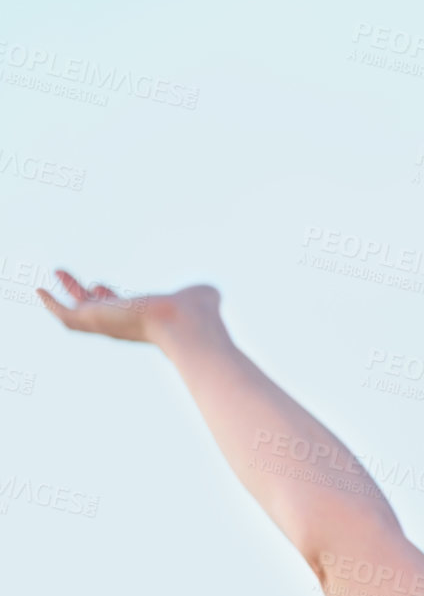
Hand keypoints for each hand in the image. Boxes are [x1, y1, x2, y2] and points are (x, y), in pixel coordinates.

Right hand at [36, 270, 219, 344]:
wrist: (188, 323)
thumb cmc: (200, 313)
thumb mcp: (203, 297)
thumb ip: (204, 294)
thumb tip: (212, 292)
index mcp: (144, 321)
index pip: (120, 311)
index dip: (109, 298)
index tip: (100, 285)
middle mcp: (124, 325)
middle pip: (95, 311)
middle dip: (82, 293)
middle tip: (66, 274)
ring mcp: (109, 324)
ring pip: (78, 313)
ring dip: (65, 293)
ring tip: (56, 270)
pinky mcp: (95, 319)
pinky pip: (65, 315)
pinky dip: (51, 304)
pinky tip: (38, 289)